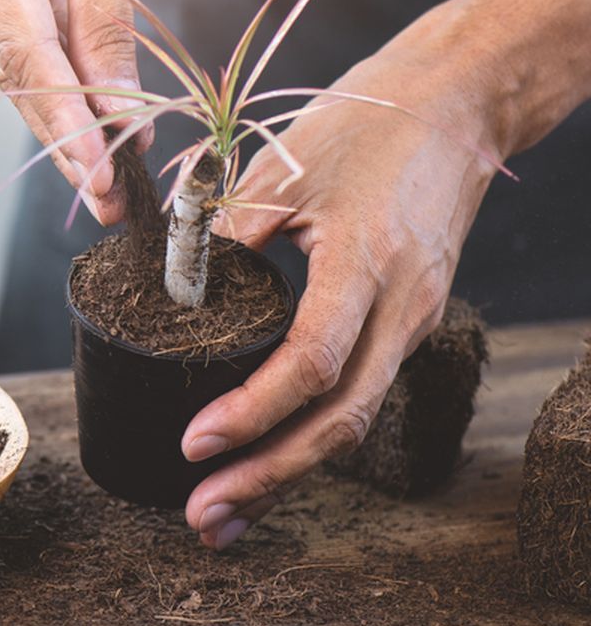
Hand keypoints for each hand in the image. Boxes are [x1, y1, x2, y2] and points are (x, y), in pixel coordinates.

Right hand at [0, 0, 158, 224]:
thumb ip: (105, 25)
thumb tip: (119, 115)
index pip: (23, 54)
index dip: (65, 123)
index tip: (102, 178)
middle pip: (10, 71)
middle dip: (65, 138)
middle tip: (110, 199)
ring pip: (8, 63)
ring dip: (59, 119)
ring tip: (105, 175)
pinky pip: (7, 39)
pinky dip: (49, 79)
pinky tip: (83, 123)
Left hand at [181, 46, 504, 549]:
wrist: (457, 107)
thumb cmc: (368, 125)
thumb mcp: (284, 170)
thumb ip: (224, 237)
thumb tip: (169, 298)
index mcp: (368, 263)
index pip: (311, 362)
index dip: (253, 412)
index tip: (194, 444)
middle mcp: (402, 308)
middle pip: (340, 420)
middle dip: (268, 477)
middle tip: (202, 518)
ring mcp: (413, 322)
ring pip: (354, 420)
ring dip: (289, 473)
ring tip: (225, 514)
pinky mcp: (407, 324)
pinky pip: (360, 395)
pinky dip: (311, 437)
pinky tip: (271, 462)